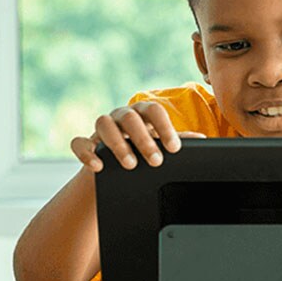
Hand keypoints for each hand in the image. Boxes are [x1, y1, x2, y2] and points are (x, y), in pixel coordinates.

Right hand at [69, 101, 203, 171]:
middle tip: (156, 161)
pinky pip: (79, 142)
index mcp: (142, 114)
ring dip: (117, 143)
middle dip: (143, 139)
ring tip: (130, 165)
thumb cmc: (142, 151)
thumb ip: (177, 141)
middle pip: (129, 117)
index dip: (165, 128)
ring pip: (103, 123)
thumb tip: (202, 140)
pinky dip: (86, 153)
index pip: (154, 111)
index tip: (174, 149)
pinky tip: (98, 166)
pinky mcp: (85, 143)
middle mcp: (121, 116)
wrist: (115, 170)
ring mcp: (100, 128)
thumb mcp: (160, 145)